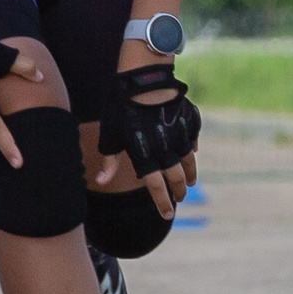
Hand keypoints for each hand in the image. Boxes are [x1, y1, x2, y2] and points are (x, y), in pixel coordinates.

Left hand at [96, 63, 200, 216]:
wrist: (142, 78)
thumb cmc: (119, 107)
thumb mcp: (109, 135)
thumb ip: (109, 161)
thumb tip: (99, 182)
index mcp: (145, 155)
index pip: (157, 187)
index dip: (163, 203)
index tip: (168, 215)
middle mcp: (165, 148)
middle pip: (176, 177)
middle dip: (179, 191)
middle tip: (180, 198)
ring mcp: (180, 135)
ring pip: (189, 161)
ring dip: (190, 174)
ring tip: (190, 182)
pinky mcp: (189, 121)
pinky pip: (193, 138)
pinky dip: (193, 147)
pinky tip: (193, 152)